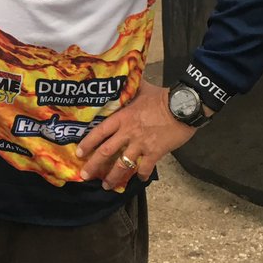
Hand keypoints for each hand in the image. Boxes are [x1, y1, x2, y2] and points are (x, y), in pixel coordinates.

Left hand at [75, 80, 199, 191]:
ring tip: (107, 185)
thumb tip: (124, 76)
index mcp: (122, 118)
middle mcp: (128, 133)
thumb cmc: (163, 97)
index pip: (100, 132)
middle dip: (94, 165)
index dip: (87, 143)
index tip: (79, 153)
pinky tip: (140, 179)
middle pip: (106, 152)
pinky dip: (142, 175)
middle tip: (85, 176)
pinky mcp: (155, 152)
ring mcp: (141, 144)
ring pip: (122, 164)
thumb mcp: (142, 88)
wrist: (184, 106)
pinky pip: (145, 168)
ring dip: (113, 176)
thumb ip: (131, 87)